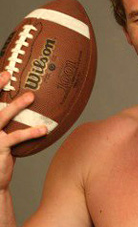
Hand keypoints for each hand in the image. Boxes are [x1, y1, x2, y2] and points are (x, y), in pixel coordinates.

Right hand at [0, 70, 47, 189]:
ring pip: (2, 116)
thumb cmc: (1, 155)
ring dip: (17, 105)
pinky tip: (44, 129)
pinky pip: (17, 137)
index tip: (0, 71)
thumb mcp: (3, 136)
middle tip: (8, 73)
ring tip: (31, 96)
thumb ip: (9, 122)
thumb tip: (30, 104)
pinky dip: (31, 132)